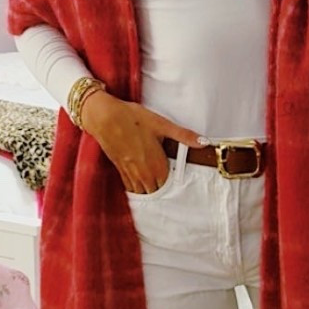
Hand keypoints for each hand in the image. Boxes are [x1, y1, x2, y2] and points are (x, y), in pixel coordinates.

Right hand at [79, 90, 204, 192]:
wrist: (104, 117)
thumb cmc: (133, 118)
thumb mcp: (162, 124)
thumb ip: (183, 135)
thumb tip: (204, 142)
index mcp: (156, 164)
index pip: (168, 186)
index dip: (173, 186)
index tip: (179, 183)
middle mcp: (143, 173)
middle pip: (155, 192)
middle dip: (162, 191)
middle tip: (169, 187)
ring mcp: (130, 172)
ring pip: (142, 192)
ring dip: (149, 191)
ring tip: (156, 187)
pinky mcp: (119, 169)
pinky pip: (130, 187)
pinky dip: (136, 188)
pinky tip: (140, 184)